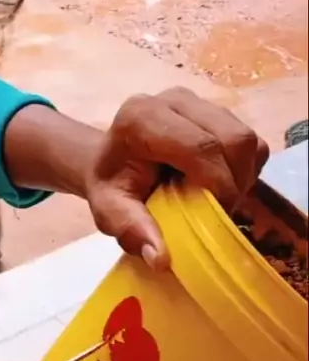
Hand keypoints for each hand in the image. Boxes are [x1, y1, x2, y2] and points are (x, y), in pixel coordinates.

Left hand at [86, 87, 269, 268]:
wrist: (110, 161)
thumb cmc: (112, 186)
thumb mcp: (110, 212)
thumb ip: (132, 230)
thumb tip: (161, 259)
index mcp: (143, 119)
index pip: (202, 148)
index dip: (219, 187)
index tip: (215, 218)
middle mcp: (174, 100)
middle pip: (234, 138)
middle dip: (236, 183)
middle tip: (219, 212)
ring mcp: (198, 101)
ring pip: (247, 138)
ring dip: (243, 177)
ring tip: (219, 199)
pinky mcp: (216, 109)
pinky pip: (250, 140)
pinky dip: (246, 168)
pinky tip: (221, 183)